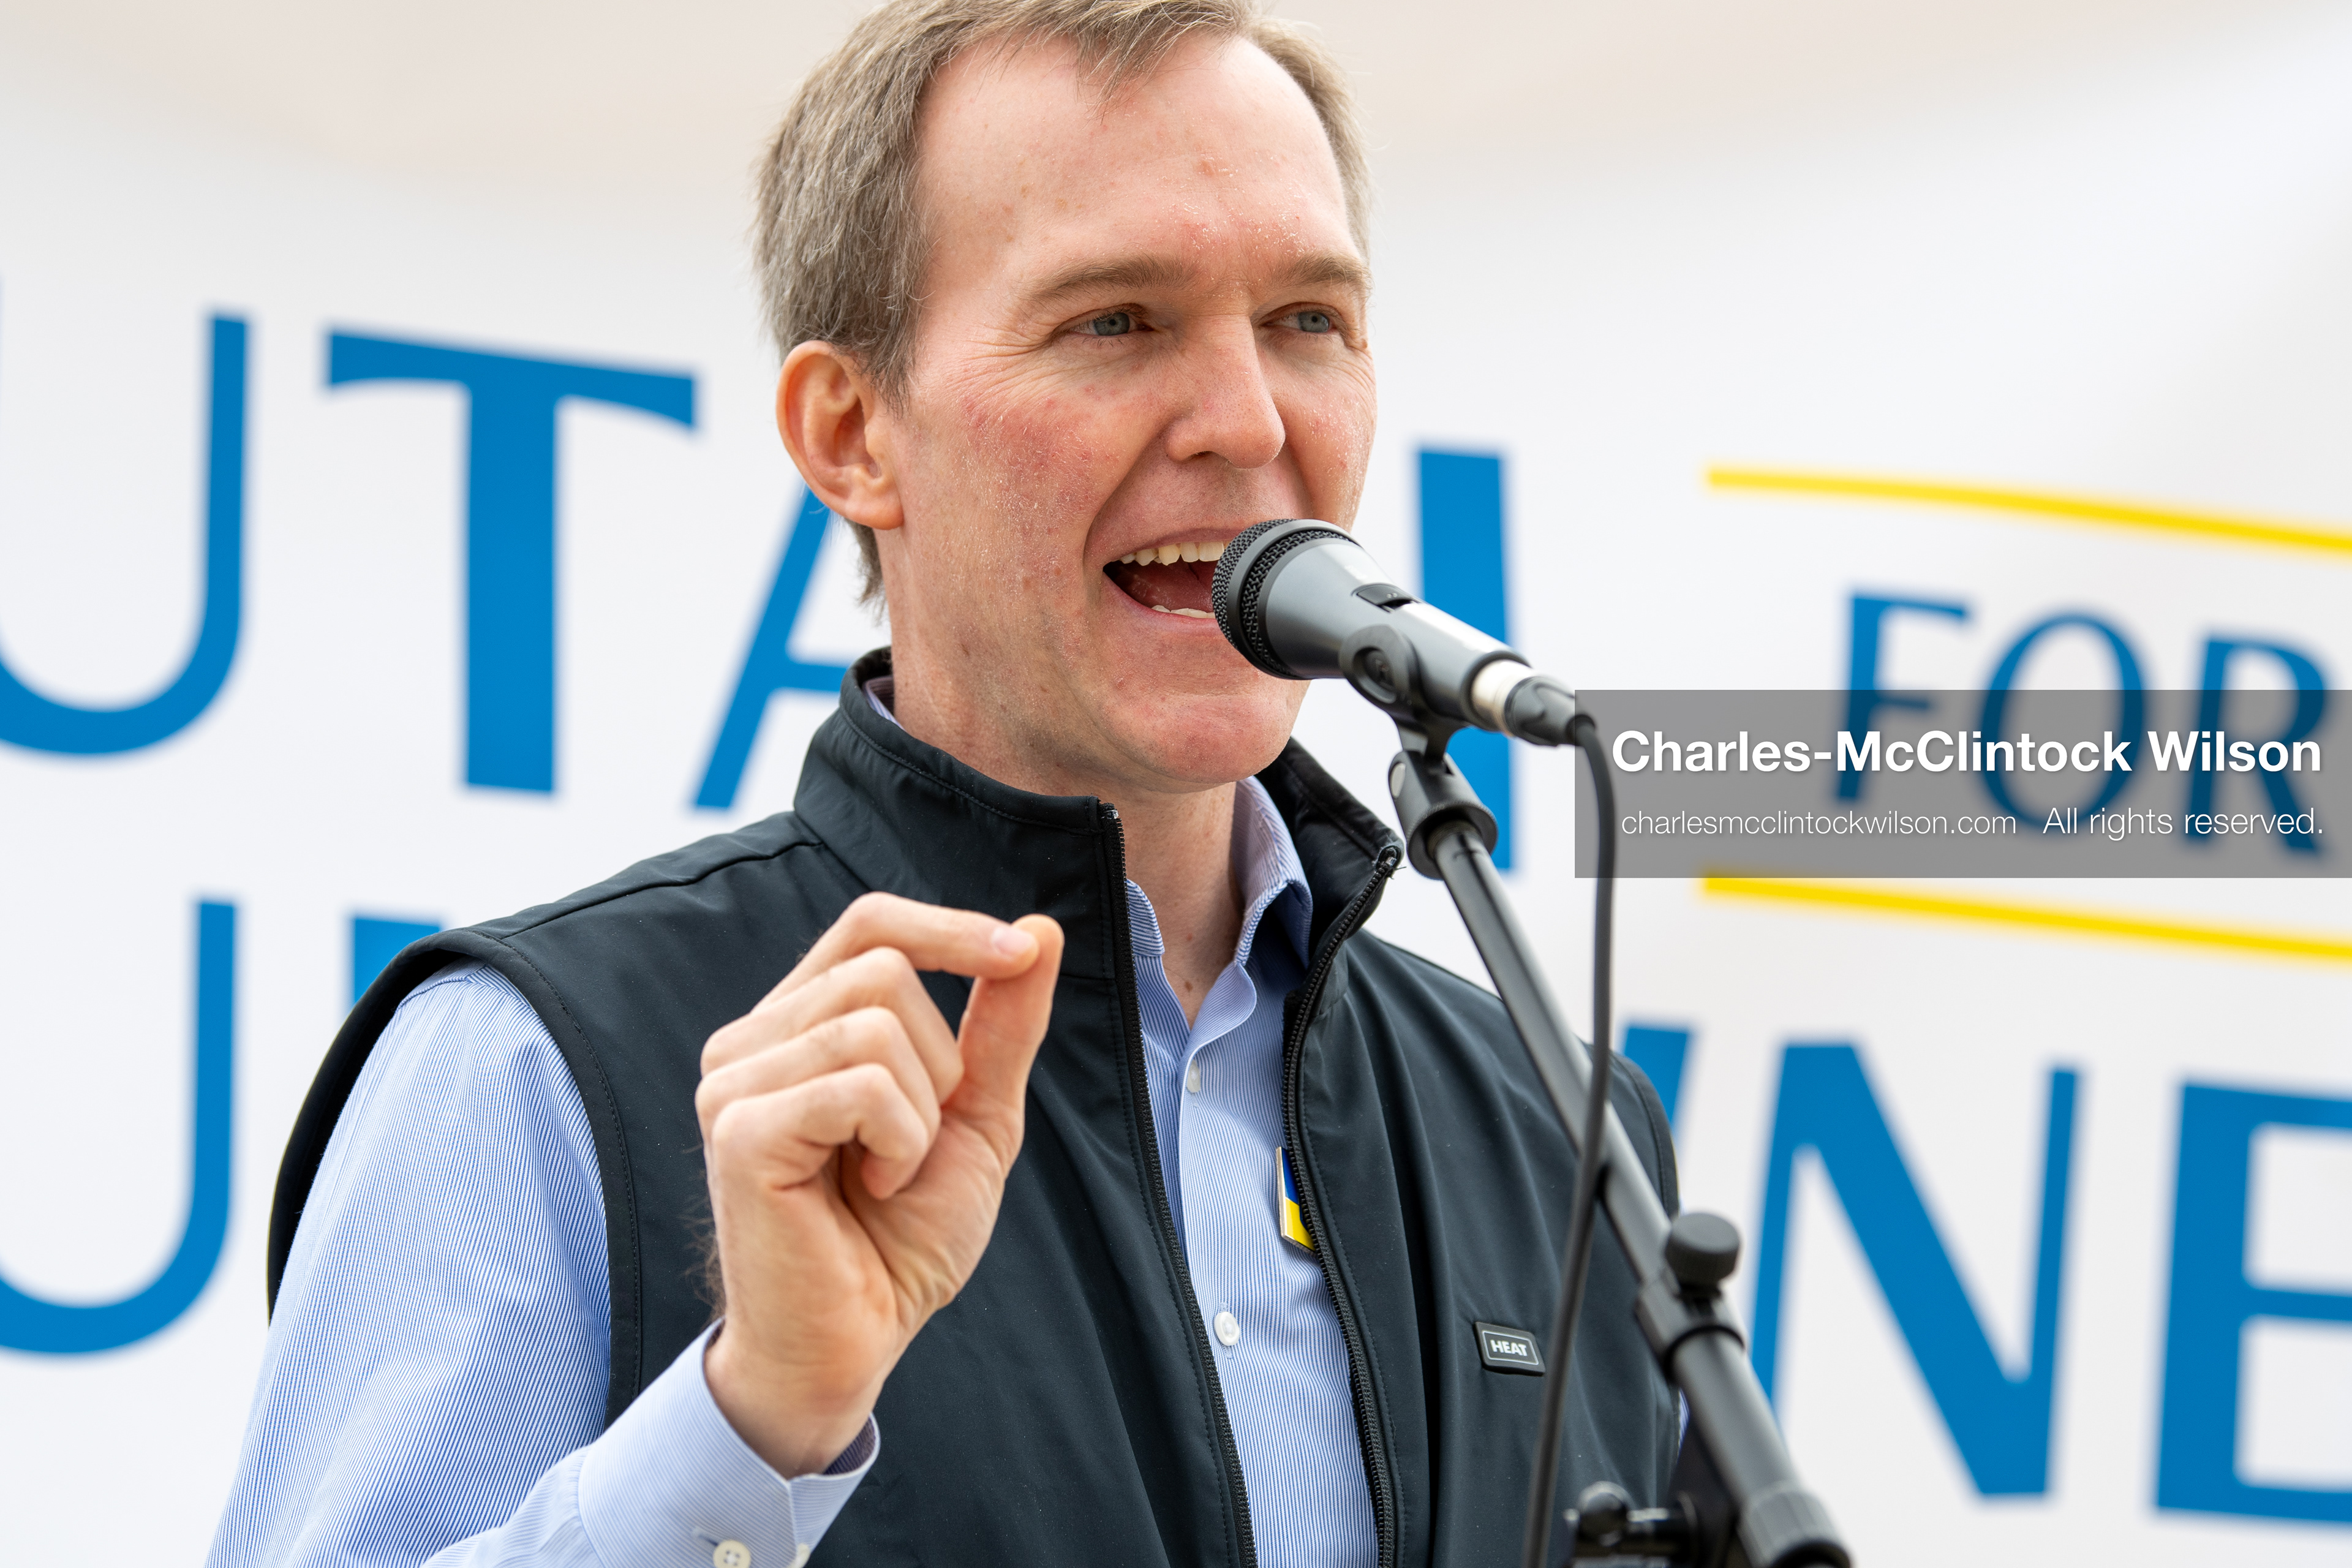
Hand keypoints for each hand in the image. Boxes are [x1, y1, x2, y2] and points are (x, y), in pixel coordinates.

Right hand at [696, 892, 1062, 1475]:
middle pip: (884, 969)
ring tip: (885, 1173)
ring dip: (919, 1113)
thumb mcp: (975, 1114)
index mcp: (796, 1023)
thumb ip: (1002, 1025)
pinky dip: (898, 1142)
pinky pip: (862, 1085)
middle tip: (911, 1144)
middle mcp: (749, 1040)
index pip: (868, 921)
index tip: (1018, 954)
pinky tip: (870, 1189)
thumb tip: (1041, 930)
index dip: (948, 928)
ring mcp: (733, 1082)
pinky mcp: (740, 1130)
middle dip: (939, 1062)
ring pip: (876, 1023)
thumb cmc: (901, 1235)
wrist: (859, 1339)